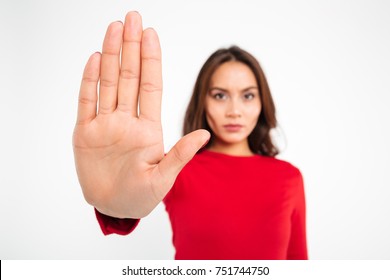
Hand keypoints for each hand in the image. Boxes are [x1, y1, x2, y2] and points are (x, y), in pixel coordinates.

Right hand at [72, 12, 209, 217]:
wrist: (114, 208)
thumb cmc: (141, 197)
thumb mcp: (163, 178)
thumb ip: (180, 154)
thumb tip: (205, 134)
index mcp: (148, 128)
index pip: (150, 86)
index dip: (151, 60)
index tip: (151, 34)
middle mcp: (127, 120)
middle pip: (129, 77)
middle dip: (131, 47)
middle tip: (132, 17)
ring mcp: (105, 124)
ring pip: (108, 83)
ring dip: (110, 55)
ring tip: (114, 28)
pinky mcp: (85, 133)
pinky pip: (86, 102)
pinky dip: (89, 81)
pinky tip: (94, 59)